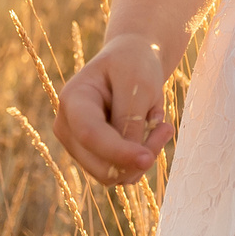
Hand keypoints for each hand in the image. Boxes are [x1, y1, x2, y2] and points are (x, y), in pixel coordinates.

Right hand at [53, 33, 175, 185]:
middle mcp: (68, 128)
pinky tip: (152, 132)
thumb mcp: (138, 82)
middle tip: (166, 128)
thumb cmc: (134, 65)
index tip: (148, 159)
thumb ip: (131, 118)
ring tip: (161, 125)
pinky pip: (122, 173)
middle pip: (101, 165)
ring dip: (144, 155)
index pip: (90, 135)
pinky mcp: (95, 158)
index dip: (118, 152)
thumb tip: (132, 160)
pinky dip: (141, 158)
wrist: (132, 60)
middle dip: (138, 155)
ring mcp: (79, 146)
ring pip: (113, 175)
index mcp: (72, 100)